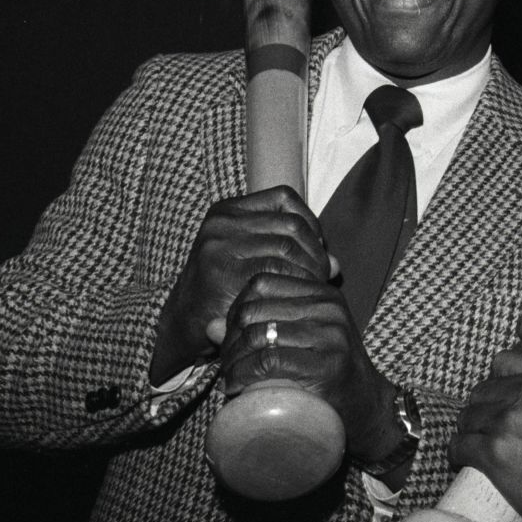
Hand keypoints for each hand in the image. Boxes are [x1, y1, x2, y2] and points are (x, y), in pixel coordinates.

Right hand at [150, 186, 338, 383]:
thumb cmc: (225, 291)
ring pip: (286, 246)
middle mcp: (221, 221)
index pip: (285, 198)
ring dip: (309, 269)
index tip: (319, 249)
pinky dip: (293, 282)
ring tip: (314, 288)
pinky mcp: (220, 271)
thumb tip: (337, 264)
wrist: (184, 324)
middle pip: (291, 223)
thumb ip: (293, 253)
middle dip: (315, 251)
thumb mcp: (254, 260)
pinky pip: (273, 270)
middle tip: (323, 276)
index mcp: (229, 210)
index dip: (310, 222)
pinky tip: (297, 297)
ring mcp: (218, 244)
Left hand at [217, 272, 401, 463]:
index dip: (235, 308)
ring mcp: (331, 335)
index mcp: (321, 293)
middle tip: (225, 363)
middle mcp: (328, 307)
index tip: (229, 338)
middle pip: (254, 309)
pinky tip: (234, 385)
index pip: (262, 283)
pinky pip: (270, 360)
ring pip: (258, 334)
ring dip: (231, 360)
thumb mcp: (301, 339)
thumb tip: (210, 326)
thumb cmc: (328, 372)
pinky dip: (243, 373)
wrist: (367, 406)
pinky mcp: (328, 364)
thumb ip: (263, 326)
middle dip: (229, 338)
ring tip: (228, 377)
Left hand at [452, 349, 521, 521]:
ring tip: (476, 440)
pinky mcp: (493, 454)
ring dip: (470, 428)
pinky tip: (464, 457)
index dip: (501, 377)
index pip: (505, 360)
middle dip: (484, 406)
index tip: (502, 391)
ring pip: (468, 416)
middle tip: (489, 422)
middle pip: (483, 389)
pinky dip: (459, 452)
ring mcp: (506, 422)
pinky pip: (460, 446)